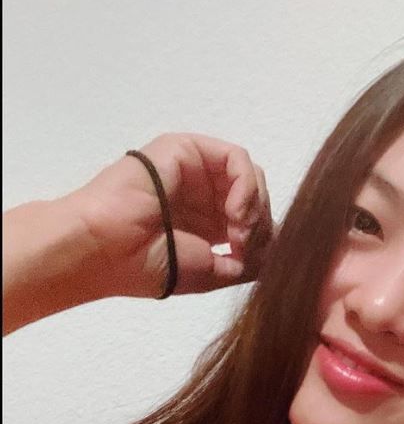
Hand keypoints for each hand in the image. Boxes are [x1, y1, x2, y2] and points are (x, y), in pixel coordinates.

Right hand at [63, 132, 274, 297]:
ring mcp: (196, 171)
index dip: (263, 241)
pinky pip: (236, 159)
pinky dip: (247, 186)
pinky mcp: (188, 150)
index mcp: (207, 223)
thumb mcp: (212, 273)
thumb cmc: (150, 266)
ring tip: (238, 232)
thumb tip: (275, 250)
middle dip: (261, 226)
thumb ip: (249, 261)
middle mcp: (204, 195)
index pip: (255, 222)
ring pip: (251, 177)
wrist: (107, 250)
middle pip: (257, 198)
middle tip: (244, 247)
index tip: (248, 261)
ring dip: (255, 207)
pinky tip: (235, 212)